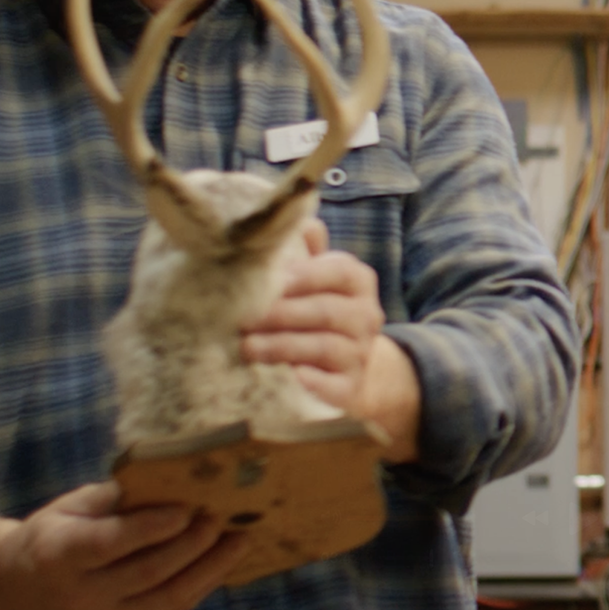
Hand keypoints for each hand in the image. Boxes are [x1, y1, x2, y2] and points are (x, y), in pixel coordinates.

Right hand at [0, 481, 248, 609]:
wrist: (14, 589)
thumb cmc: (49, 534)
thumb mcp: (68, 507)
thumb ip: (112, 498)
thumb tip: (168, 476)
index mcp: (60, 555)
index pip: (110, 544)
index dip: (151, 527)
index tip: (187, 506)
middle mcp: (81, 594)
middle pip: (147, 572)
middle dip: (191, 545)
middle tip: (223, 516)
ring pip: (166, 598)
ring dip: (209, 569)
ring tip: (240, 539)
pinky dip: (201, 586)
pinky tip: (223, 562)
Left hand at [241, 219, 383, 408]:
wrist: (348, 366)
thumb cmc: (321, 311)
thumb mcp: (318, 277)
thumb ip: (307, 250)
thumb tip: (298, 219)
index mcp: (358, 282)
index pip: (340, 271)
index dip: (307, 274)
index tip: (273, 280)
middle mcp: (366, 317)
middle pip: (325, 311)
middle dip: (280, 314)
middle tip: (242, 318)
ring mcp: (360, 355)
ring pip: (324, 347)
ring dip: (282, 346)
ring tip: (246, 347)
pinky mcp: (351, 390)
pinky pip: (331, 387)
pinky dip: (307, 382)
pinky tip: (279, 378)